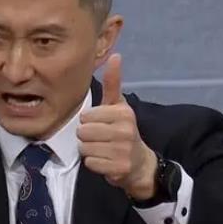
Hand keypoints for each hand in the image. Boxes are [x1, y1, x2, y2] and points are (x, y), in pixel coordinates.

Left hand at [77, 53, 157, 200]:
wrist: (139, 163)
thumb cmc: (123, 130)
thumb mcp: (118, 106)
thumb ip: (113, 82)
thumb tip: (115, 55)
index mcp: (124, 113)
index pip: (86, 116)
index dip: (89, 122)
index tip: (101, 125)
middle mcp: (125, 131)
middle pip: (83, 132)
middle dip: (87, 137)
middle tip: (101, 139)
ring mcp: (123, 151)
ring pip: (84, 148)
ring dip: (89, 150)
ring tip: (103, 149)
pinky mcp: (118, 168)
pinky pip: (90, 163)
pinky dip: (94, 163)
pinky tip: (105, 161)